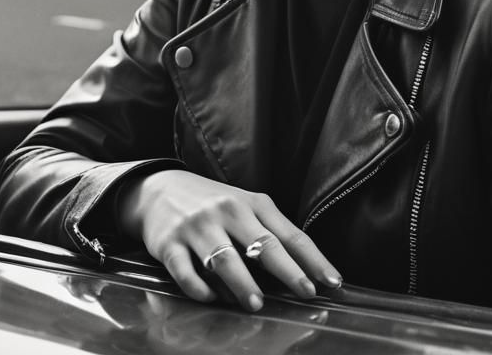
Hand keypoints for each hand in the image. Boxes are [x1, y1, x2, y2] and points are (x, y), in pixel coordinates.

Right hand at [118, 169, 342, 311]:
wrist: (159, 189)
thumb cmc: (211, 204)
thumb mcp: (243, 207)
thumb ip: (268, 233)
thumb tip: (300, 271)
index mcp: (252, 203)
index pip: (290, 234)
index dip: (312, 259)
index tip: (332, 282)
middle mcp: (228, 211)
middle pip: (263, 244)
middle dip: (287, 271)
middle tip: (305, 293)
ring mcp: (198, 227)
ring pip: (225, 259)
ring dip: (243, 284)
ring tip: (257, 303)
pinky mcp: (170, 244)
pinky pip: (186, 271)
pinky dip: (200, 289)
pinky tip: (212, 299)